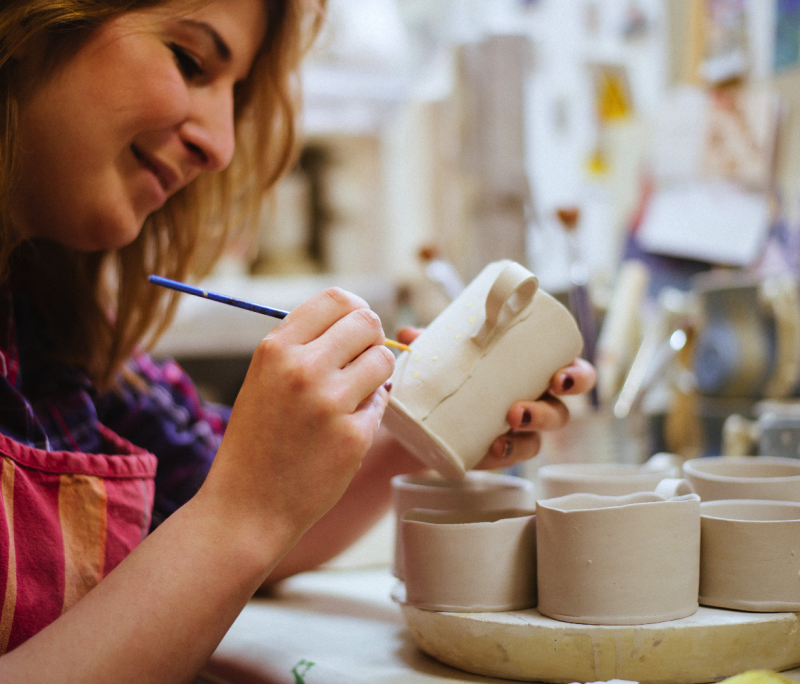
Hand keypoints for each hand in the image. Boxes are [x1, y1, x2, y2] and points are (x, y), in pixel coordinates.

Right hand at [203, 288, 394, 551]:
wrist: (247, 507)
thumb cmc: (257, 440)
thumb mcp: (263, 379)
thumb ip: (303, 346)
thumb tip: (359, 318)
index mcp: (276, 349)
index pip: (337, 299)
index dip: (356, 310)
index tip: (358, 329)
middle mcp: (302, 368)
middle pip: (368, 322)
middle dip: (372, 339)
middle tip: (363, 361)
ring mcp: (329, 402)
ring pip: (383, 360)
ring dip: (377, 374)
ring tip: (354, 394)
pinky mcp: (353, 435)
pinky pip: (382, 402)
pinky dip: (371, 411)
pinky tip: (346, 427)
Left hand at [396, 327, 595, 470]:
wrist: (424, 414)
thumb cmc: (453, 373)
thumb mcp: (447, 354)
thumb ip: (429, 344)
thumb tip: (408, 333)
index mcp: (535, 374)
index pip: (573, 374)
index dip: (577, 377)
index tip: (560, 375)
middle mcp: (534, 405)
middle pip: (560, 413)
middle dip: (548, 413)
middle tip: (521, 409)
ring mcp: (515, 434)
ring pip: (537, 440)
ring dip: (525, 436)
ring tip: (505, 425)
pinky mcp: (495, 453)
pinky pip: (508, 458)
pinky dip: (503, 454)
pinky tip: (492, 450)